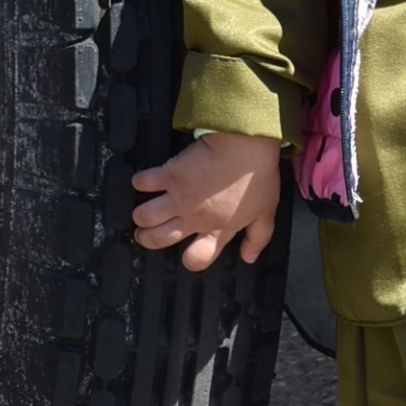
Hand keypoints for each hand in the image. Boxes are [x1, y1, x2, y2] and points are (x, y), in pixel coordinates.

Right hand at [132, 132, 282, 269]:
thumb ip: (257, 239)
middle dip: (148, 239)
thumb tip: (249, 257)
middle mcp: (192, 218)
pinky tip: (144, 182)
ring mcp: (177, 197)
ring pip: (144, 216)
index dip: (190, 260)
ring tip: (143, 213)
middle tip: (147, 233)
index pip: (196, 259)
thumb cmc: (256, 178)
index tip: (188, 252)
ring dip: (141, 216)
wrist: (244, 145)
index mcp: (217, 230)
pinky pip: (142, 183)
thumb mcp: (265, 213)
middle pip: (157, 240)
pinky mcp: (169, 175)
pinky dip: (140, 182)